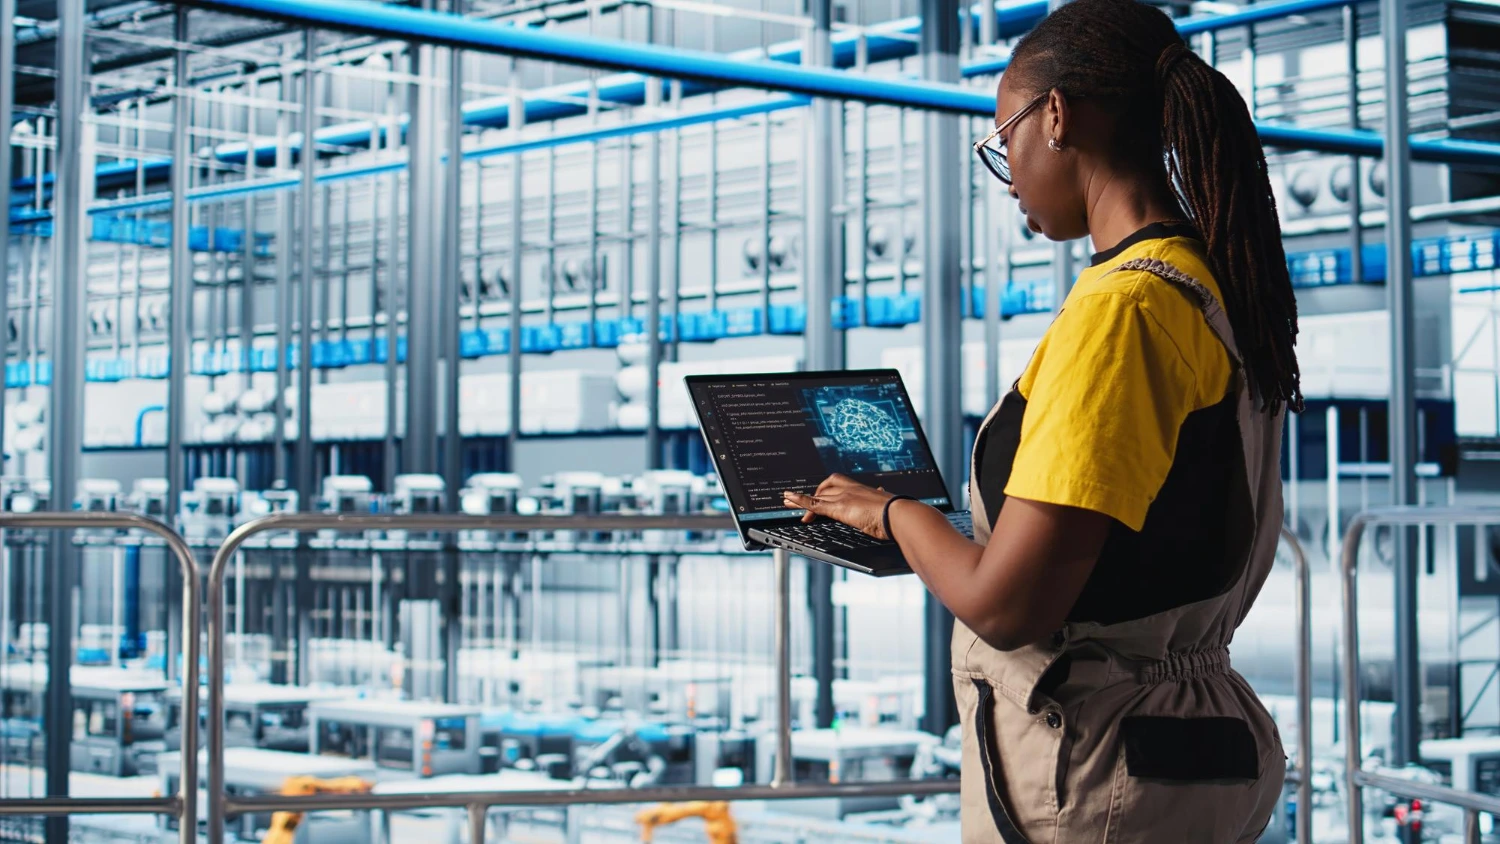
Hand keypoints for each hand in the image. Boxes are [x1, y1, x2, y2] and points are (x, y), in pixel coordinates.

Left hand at [782, 474, 896, 539]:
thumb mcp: (889, 508)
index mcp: (864, 490)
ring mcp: (844, 497)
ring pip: (817, 496)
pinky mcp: (839, 507)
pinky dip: (800, 501)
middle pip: (826, 488)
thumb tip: (890, 500)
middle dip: (813, 494)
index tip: (824, 495)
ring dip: (800, 498)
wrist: (901, 515)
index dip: (829, 490)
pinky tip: (790, 499)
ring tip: (786, 500)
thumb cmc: (900, 515)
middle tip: (801, 501)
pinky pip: (815, 504)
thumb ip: (885, 504)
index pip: (840, 485)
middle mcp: (852, 489)